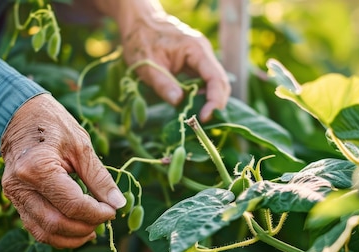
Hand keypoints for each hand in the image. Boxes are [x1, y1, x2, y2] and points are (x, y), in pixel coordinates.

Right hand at [0, 94, 125, 247]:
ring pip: (43, 232)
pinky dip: (57, 233)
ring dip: (71, 237)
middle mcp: (20, 186)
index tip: (114, 210)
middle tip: (105, 218)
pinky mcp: (14, 201)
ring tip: (92, 229)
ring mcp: (13, 196)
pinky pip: (36, 227)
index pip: (73, 205)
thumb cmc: (52, 125)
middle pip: (56, 223)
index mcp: (37, 169)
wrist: (18, 115)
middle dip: (85, 227)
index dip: (97, 213)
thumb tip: (120, 204)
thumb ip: (100, 178)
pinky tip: (76, 228)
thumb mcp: (82, 146)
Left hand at [94, 0, 230, 120]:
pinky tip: (191, 106)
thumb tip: (178, 103)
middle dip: (214, 104)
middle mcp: (203, 52)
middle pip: (221, 82)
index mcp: (195, 49)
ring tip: (196, 117)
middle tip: (201, 123)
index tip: (203, 117)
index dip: (214, 100)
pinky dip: (201, 96)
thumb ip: (162, 84)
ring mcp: (201, 58)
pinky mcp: (195, 63)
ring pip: (214, 83)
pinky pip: (204, 81)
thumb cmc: (140, 40)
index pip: (215, 78)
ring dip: (208, 101)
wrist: (138, 22)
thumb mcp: (146, 65)